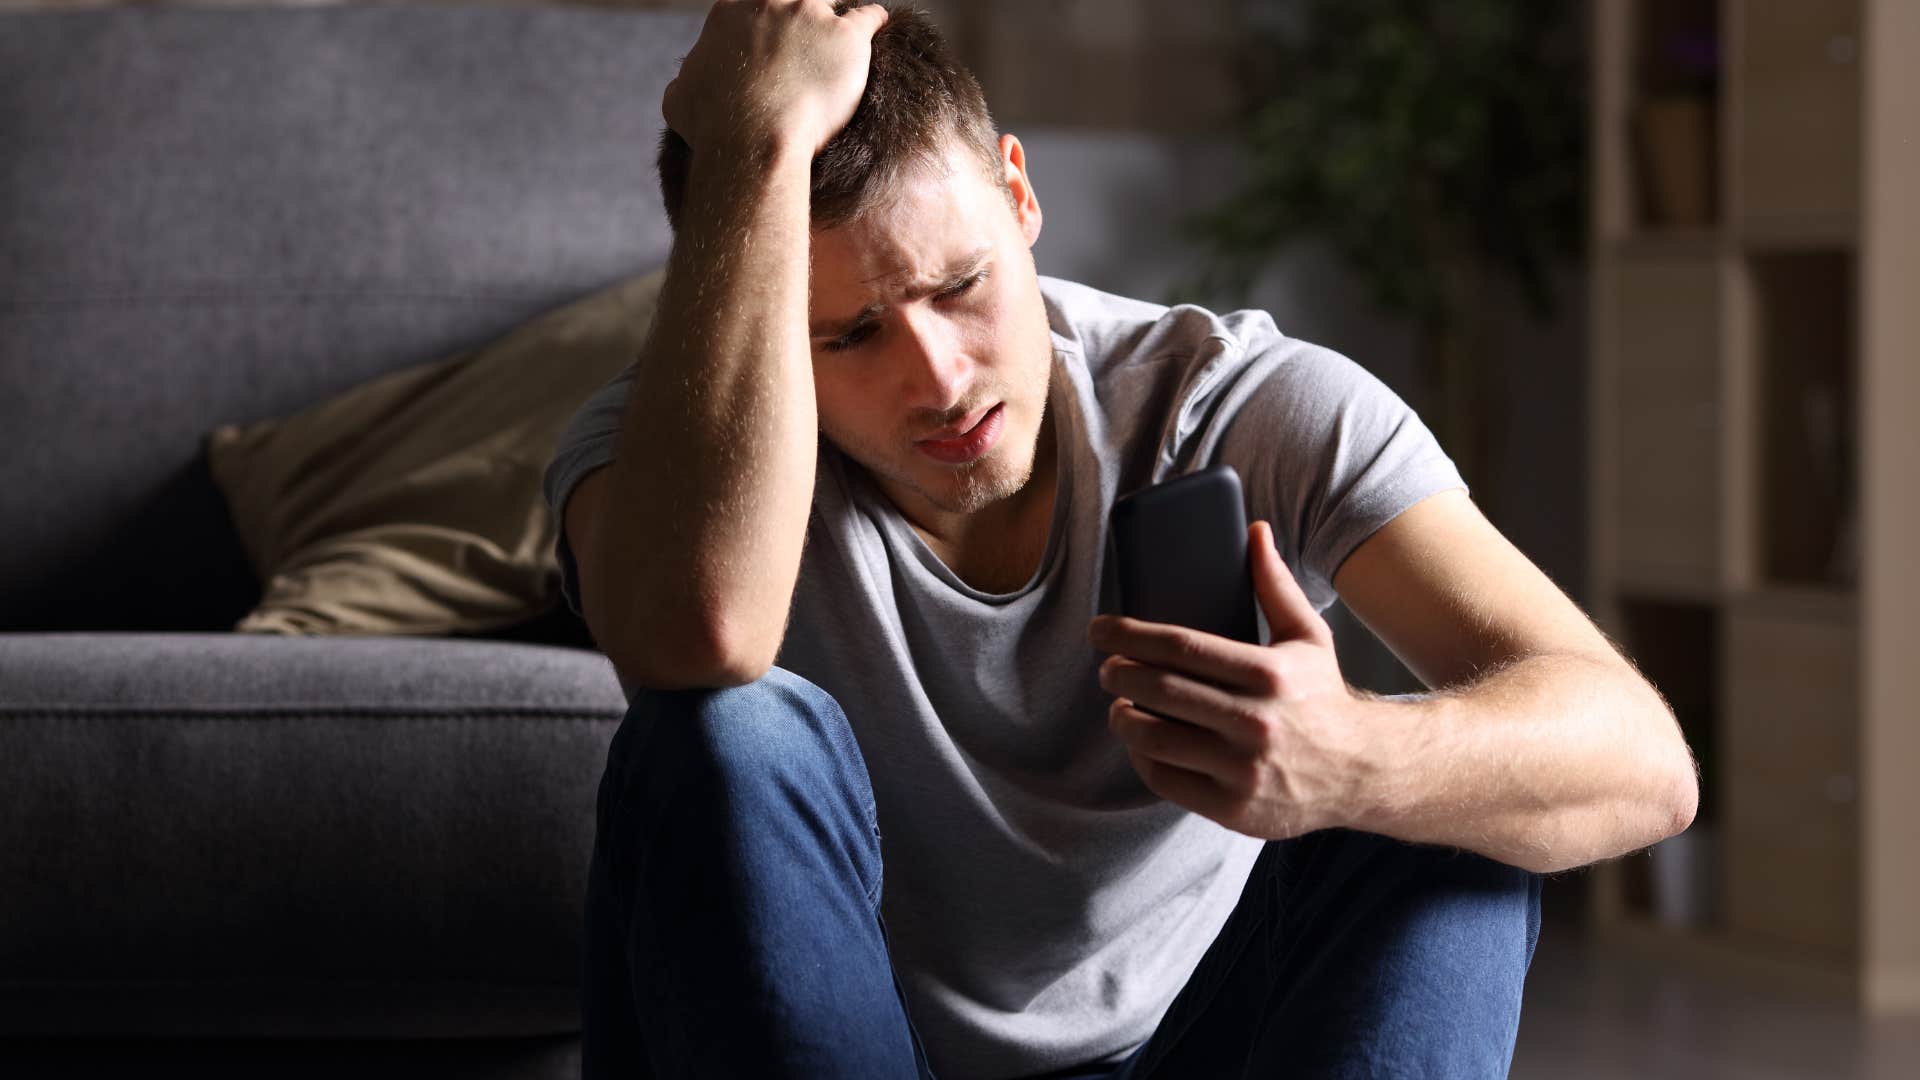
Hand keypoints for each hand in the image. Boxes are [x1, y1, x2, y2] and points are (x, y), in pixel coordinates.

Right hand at [663, 0, 890, 156]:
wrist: (753, 138)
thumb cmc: (713, 124)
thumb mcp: (680, 98)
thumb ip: (688, 80)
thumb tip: (687, 85)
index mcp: (730, 10)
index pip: (753, 4)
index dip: (763, 22)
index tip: (769, 38)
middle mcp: (771, 2)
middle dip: (798, 15)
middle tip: (807, 40)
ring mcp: (811, 15)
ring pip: (830, 3)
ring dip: (833, 20)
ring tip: (842, 35)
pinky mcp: (846, 37)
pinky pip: (868, 16)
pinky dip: (873, 20)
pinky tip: (877, 24)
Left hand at [1089, 520, 1375, 839]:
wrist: (1364, 773)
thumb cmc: (1324, 699)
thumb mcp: (1310, 637)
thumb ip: (1276, 586)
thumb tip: (1255, 531)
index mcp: (1270, 674)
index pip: (1181, 647)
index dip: (1130, 635)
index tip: (1101, 630)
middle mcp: (1256, 722)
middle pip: (1160, 691)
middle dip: (1119, 675)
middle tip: (1107, 667)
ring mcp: (1243, 770)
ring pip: (1154, 738)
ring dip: (1122, 718)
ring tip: (1119, 705)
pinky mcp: (1233, 808)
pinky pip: (1165, 779)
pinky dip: (1142, 758)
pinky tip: (1142, 742)